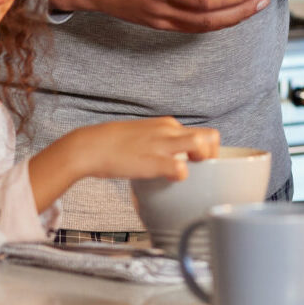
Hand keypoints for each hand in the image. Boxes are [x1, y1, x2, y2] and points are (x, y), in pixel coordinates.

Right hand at [30, 120, 219, 210]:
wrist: (89, 146)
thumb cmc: (114, 145)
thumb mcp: (144, 136)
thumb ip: (160, 143)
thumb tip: (172, 158)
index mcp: (168, 125)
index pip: (204, 132)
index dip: (209, 151)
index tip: (202, 166)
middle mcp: (169, 130)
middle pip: (210, 136)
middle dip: (213, 156)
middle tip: (203, 173)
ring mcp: (161, 143)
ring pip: (200, 143)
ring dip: (204, 161)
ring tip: (193, 176)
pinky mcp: (151, 159)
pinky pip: (178, 166)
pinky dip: (182, 173)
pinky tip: (174, 180)